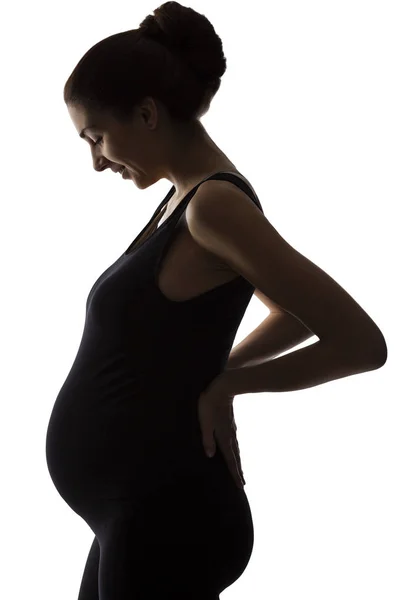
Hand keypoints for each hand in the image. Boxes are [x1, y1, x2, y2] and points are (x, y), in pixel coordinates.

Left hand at [197, 373, 245, 488]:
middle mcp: (229, 435)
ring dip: (237, 460)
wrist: (223, 387)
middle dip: (238, 470)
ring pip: (235, 448)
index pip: (230, 459)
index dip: (234, 472)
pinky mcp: (229, 422)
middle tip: (242, 483)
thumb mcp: (204, 421)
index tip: (240, 485)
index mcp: (223, 437)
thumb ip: (207, 438)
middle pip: (235, 456)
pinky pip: (233, 440)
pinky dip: (234, 449)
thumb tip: (210, 455)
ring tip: (239, 469)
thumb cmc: (209, 404)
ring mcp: (231, 428)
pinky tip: (234, 448)